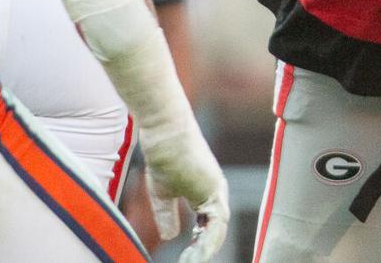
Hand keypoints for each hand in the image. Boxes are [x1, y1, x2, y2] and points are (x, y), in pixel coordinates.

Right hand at [142, 124, 228, 261]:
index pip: (207, 226)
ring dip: (206, 250)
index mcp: (205, 193)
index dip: (200, 244)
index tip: (188, 259)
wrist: (164, 130)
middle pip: (216, 230)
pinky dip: (208, 240)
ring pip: (218, 229)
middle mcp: (215, 192)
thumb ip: (167, 215)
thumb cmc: (163, 155)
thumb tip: (171, 238)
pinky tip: (199, 254)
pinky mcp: (214, 187)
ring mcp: (217, 189)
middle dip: (205, 251)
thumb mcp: (162, 193)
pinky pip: (217, 221)